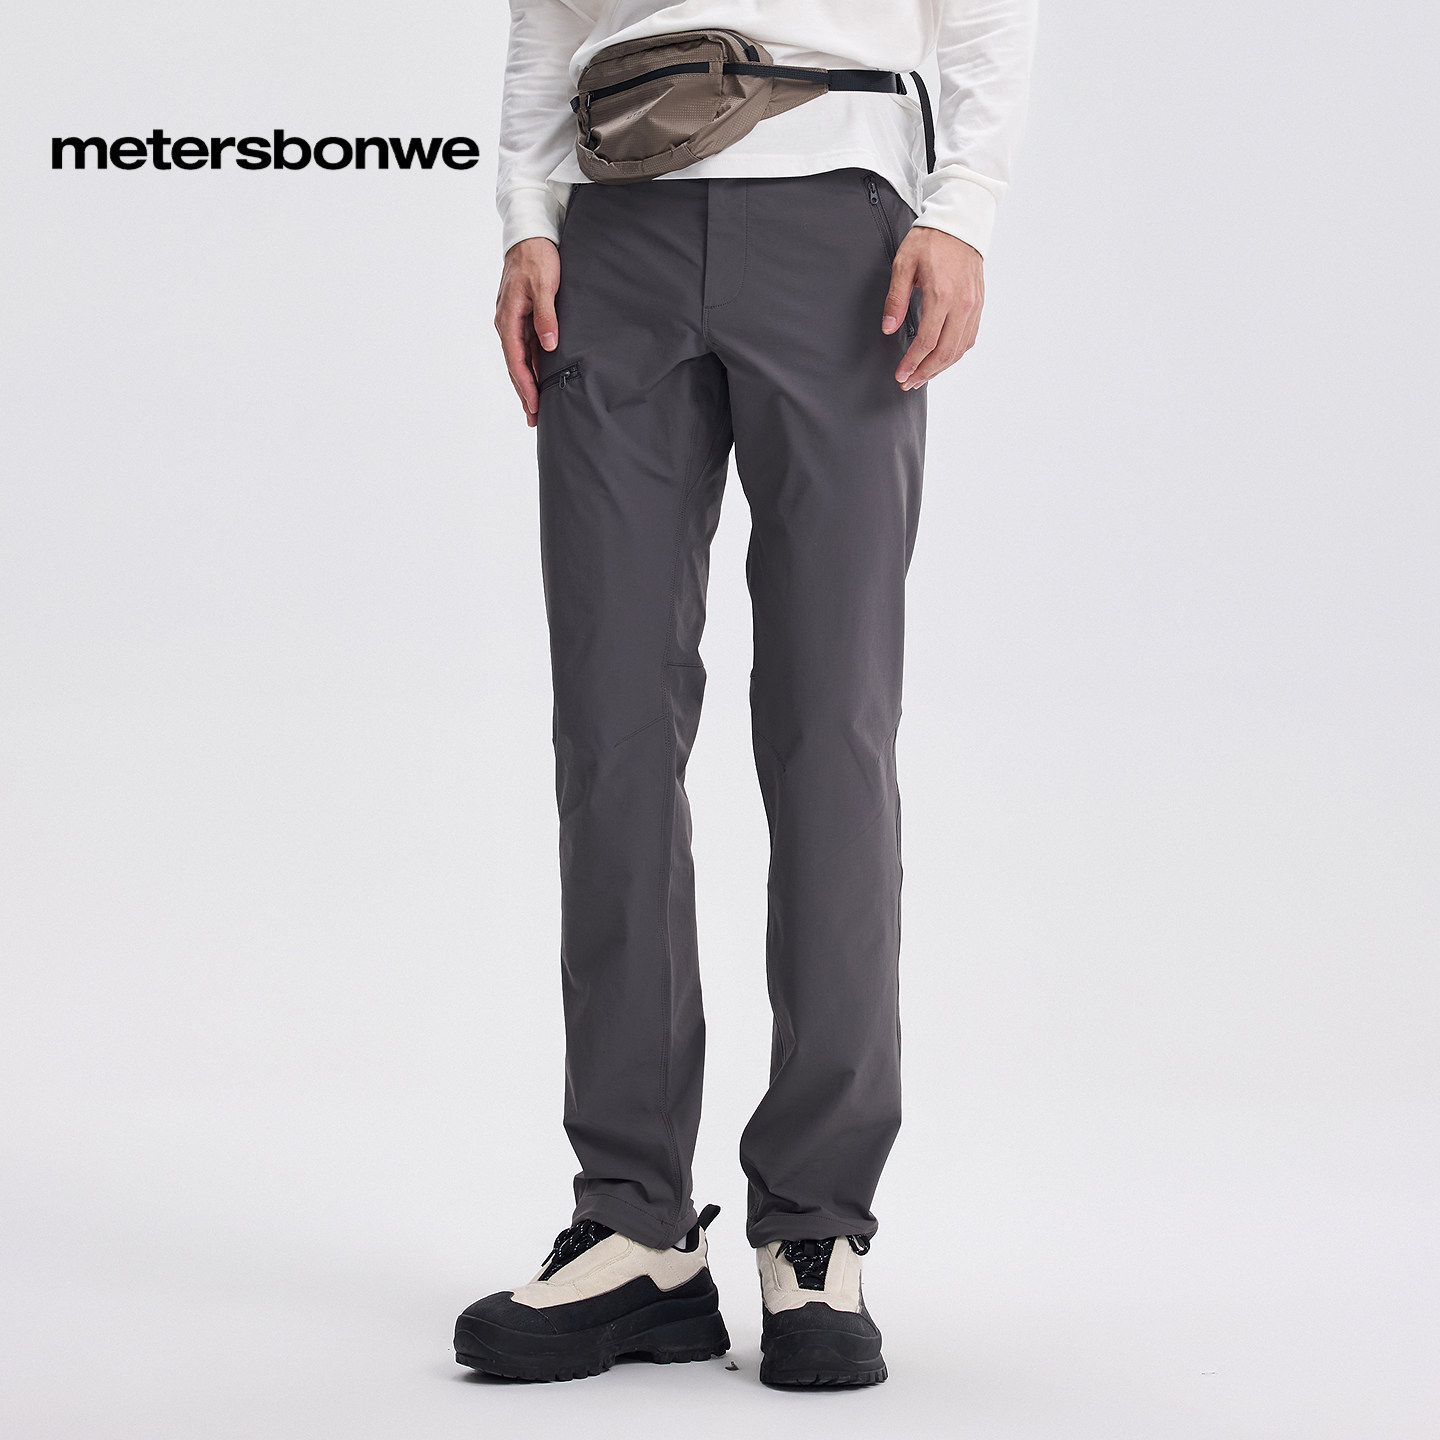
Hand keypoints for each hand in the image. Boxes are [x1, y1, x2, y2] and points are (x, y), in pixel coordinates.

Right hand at [496, 237, 561, 428]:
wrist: (530, 235)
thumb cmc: (537, 257)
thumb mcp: (544, 286)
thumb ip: (546, 316)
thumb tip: (549, 345)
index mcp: (508, 318)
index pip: (516, 360)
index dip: (525, 385)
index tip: (534, 404)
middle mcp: (507, 323)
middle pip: (515, 365)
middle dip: (524, 392)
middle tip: (534, 418)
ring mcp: (514, 321)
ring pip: (520, 359)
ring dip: (528, 383)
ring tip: (536, 407)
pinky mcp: (523, 318)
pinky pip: (527, 348)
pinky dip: (533, 366)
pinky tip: (540, 379)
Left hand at [882, 226, 984, 389]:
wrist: (960, 224)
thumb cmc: (930, 240)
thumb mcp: (903, 264)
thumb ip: (895, 299)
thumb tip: (888, 327)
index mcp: (941, 295)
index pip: (926, 342)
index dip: (912, 363)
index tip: (900, 374)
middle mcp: (962, 304)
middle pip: (945, 352)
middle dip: (925, 372)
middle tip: (908, 382)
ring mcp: (973, 306)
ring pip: (959, 349)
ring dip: (940, 368)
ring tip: (923, 376)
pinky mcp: (979, 305)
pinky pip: (969, 338)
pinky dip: (955, 354)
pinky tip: (942, 359)